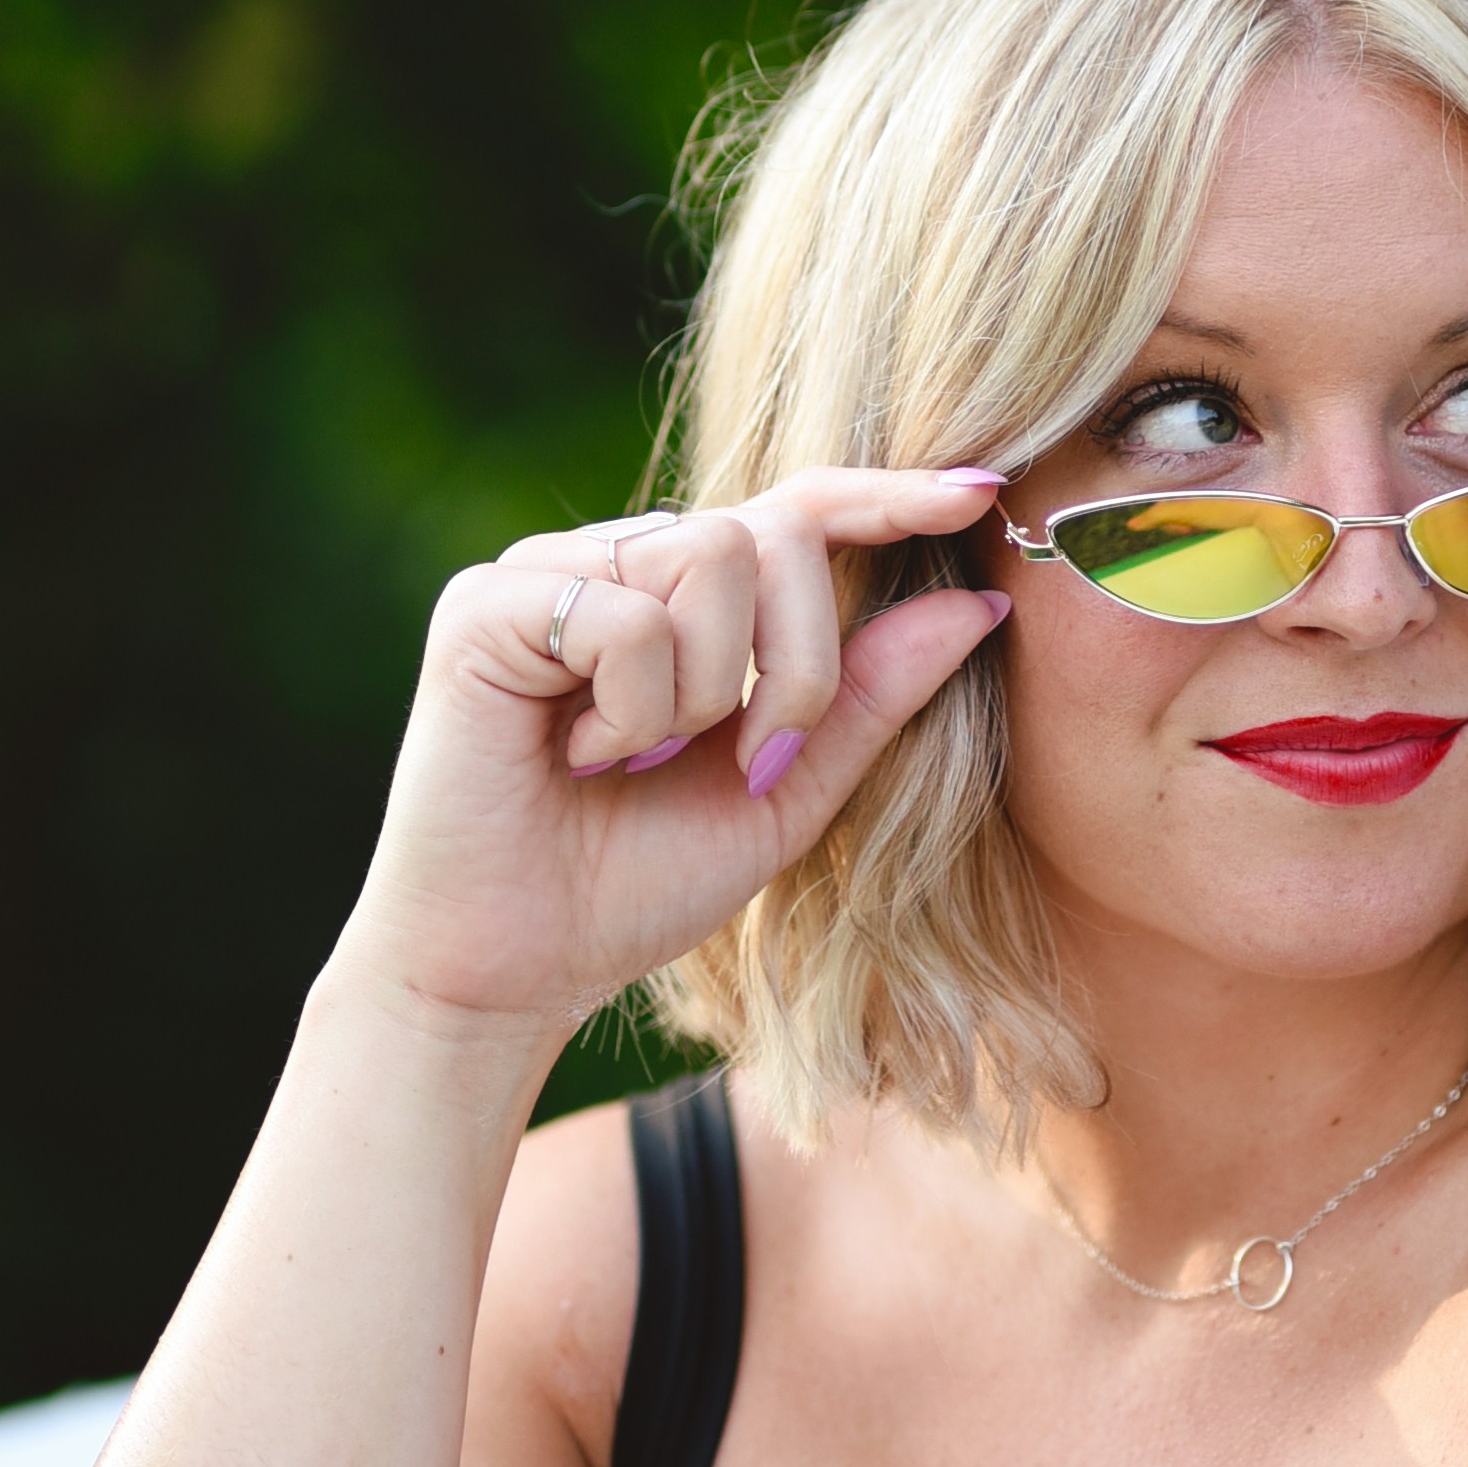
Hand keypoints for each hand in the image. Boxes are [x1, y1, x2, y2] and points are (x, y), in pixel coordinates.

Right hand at [333, 464, 1009, 1046]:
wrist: (514, 970)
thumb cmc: (632, 885)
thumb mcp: (785, 793)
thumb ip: (869, 697)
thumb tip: (981, 600)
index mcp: (688, 599)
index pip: (800, 510)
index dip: (888, 496)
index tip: (982, 496)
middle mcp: (618, 561)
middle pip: (771, 533)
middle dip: (797, 664)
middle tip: (747, 761)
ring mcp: (546, 571)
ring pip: (706, 556)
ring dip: (705, 694)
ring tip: (635, 761)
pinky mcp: (485, 605)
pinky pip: (624, 615)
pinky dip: (630, 709)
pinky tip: (577, 756)